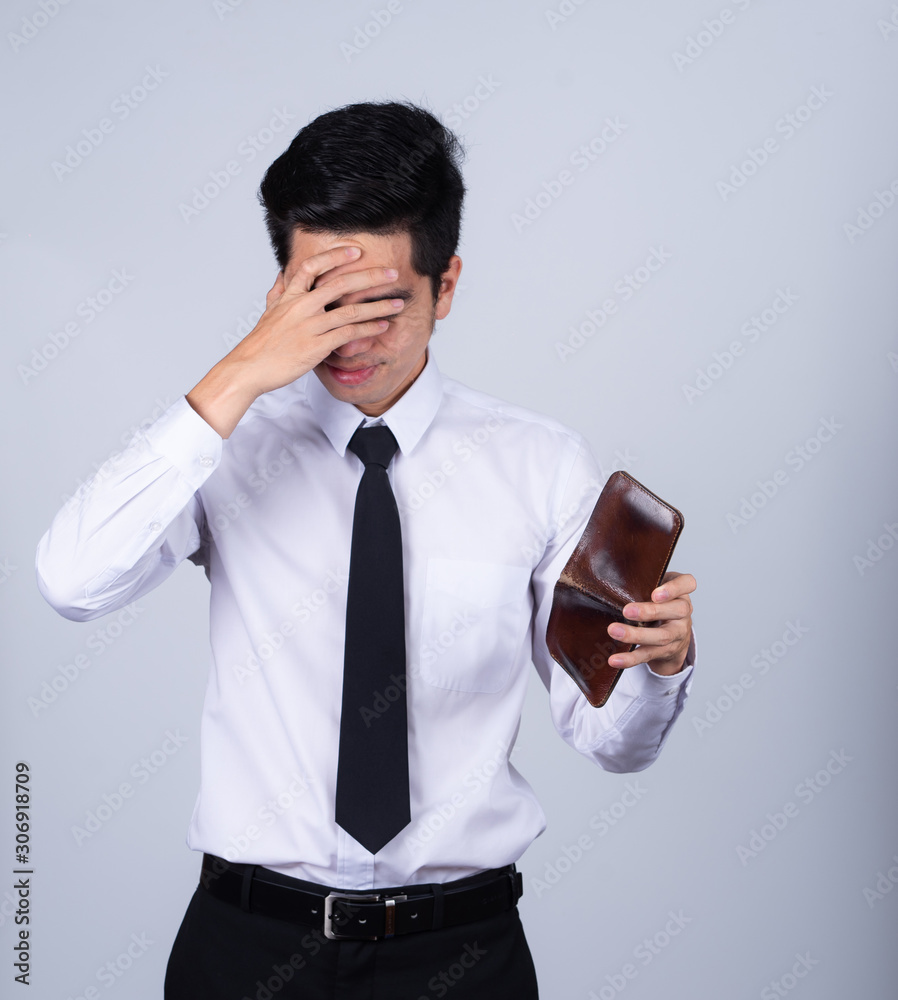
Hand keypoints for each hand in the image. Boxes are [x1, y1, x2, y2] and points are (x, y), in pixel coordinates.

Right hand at [236, 246, 406, 396]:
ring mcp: (310, 326)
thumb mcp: (269, 311)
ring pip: (351, 311)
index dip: (336, 256)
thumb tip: (282, 274)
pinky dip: (368, 329)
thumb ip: (279, 291)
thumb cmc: (260, 342)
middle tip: (391, 274)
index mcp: (290, 295)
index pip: (313, 266)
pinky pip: (349, 334)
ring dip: (378, 307)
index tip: (357, 251)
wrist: (250, 367)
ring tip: (397, 304)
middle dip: (370, 277)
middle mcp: (301, 306)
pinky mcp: (317, 346)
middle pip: (340, 284)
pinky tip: (382, 326)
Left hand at [606, 571, 695, 675]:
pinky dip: (630, 658)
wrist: (673, 634)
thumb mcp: (655, 588)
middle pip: (676, 611)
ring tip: (614, 631)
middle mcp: (683, 612)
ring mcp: (678, 633)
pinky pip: (648, 654)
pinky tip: (615, 659)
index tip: (655, 594)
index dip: (673, 588)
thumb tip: (610, 582)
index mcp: (680, 592)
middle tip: (626, 611)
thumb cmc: (658, 604)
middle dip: (650, 611)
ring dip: (636, 635)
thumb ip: (643, 583)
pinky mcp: (666, 651)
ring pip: (662, 636)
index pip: (688, 584)